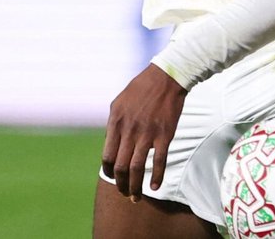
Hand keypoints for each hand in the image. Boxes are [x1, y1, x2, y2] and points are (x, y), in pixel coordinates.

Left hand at [101, 64, 186, 198]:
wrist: (167, 77)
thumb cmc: (141, 88)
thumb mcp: (118, 103)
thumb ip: (113, 124)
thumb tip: (110, 142)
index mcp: (115, 123)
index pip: (107, 156)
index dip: (109, 171)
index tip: (114, 177)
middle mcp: (129, 131)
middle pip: (120, 167)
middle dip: (121, 184)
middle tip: (125, 193)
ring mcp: (147, 134)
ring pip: (136, 168)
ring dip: (135, 186)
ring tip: (136, 197)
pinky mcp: (164, 134)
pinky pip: (159, 161)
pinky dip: (156, 176)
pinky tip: (155, 186)